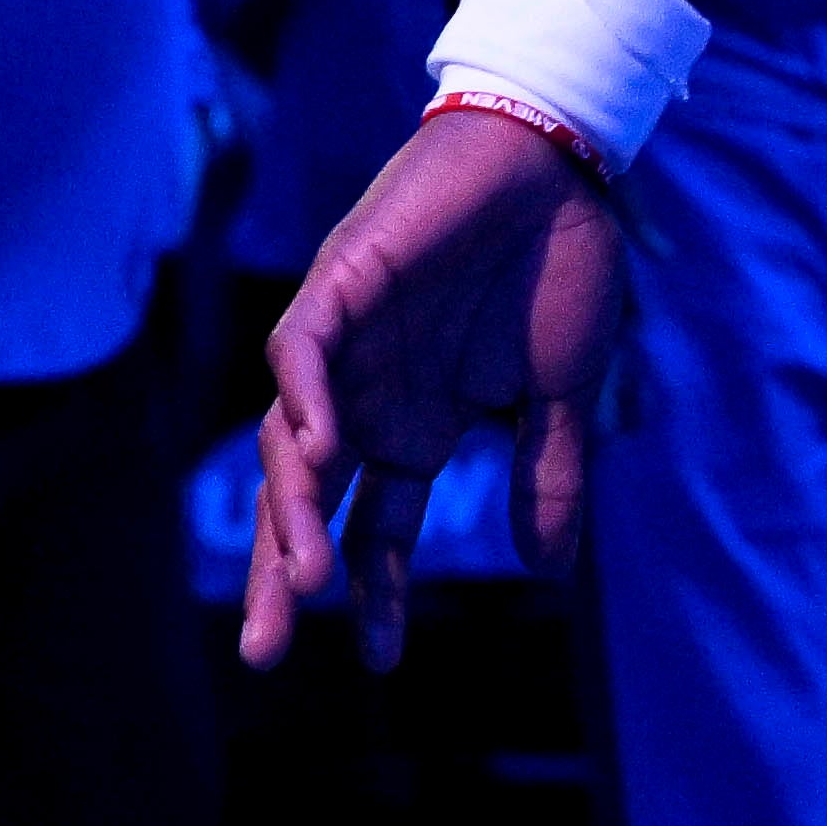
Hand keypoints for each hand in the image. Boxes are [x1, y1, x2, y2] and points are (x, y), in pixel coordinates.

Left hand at [244, 101, 633, 672]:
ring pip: (293, 441)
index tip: (381, 661)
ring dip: (292, 508)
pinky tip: (320, 451)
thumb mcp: (562, 394)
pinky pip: (298, 353)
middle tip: (264, 654)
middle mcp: (367, 398)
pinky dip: (304, 400)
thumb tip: (547, 573)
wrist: (558, 163)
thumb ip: (548, 477)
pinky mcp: (338, 287)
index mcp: (415, 428)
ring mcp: (345, 346)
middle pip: (310, 501)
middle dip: (283, 575)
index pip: (377, 528)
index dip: (376, 591)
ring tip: (304, 580)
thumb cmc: (561, 267)